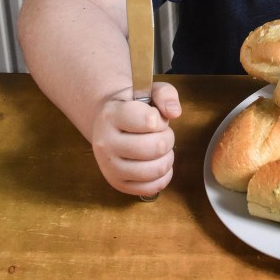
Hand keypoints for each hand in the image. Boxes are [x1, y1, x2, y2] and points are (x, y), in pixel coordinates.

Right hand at [91, 81, 181, 196]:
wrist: (108, 124)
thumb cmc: (132, 106)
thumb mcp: (148, 91)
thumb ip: (165, 93)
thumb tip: (175, 112)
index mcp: (111, 115)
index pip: (149, 121)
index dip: (161, 119)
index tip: (155, 117)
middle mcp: (105, 143)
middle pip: (156, 147)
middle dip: (167, 138)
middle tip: (161, 133)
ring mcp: (109, 167)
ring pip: (155, 169)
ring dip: (167, 157)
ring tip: (160, 148)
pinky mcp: (118, 184)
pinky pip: (152, 187)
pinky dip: (163, 176)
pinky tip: (158, 163)